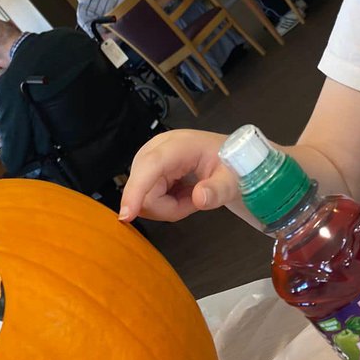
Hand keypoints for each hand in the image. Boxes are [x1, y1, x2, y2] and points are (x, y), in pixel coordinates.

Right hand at [118, 129, 238, 222]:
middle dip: (168, 206)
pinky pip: (146, 199)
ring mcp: (150, 160)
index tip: (127, 215)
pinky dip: (166, 204)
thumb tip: (200, 198)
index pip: (150, 165)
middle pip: (144, 189)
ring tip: (191, 196)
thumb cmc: (231, 164)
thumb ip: (218, 190)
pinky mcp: (148, 171)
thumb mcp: (232, 179)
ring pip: (144, 199)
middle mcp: (158, 149)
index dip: (136, 189)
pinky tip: (182, 194)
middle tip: (194, 201)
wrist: (230, 160)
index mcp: (179, 144)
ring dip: (168, 206)